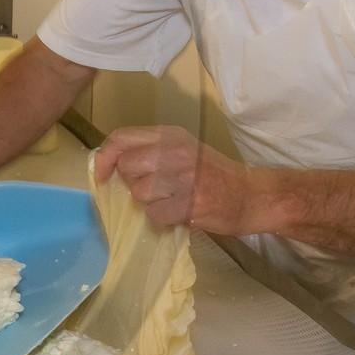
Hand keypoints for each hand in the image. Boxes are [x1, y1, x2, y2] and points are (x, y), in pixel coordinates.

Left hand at [92, 125, 254, 232]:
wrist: (252, 196)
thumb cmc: (213, 175)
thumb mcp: (183, 151)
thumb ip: (150, 152)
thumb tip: (110, 164)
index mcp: (171, 135)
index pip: (121, 137)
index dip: (104, 157)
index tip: (102, 175)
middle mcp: (176, 151)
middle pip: (127, 166)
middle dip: (132, 183)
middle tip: (154, 189)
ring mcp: (185, 176)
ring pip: (139, 193)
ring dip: (150, 203)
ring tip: (171, 200)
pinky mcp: (191, 202)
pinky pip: (154, 215)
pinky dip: (162, 219)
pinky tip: (179, 213)